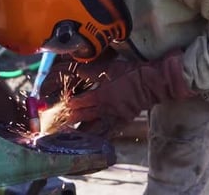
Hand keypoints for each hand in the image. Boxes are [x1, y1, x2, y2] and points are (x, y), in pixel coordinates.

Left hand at [40, 50, 195, 134]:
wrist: (153, 82)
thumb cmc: (132, 73)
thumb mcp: (110, 68)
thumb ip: (91, 71)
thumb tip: (77, 70)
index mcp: (101, 95)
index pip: (78, 102)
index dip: (66, 105)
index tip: (56, 107)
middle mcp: (105, 108)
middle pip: (83, 116)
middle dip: (68, 121)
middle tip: (55, 125)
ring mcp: (114, 116)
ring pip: (94, 127)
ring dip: (81, 132)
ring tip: (68, 136)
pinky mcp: (123, 119)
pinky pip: (109, 130)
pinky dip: (99, 135)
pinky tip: (92, 141)